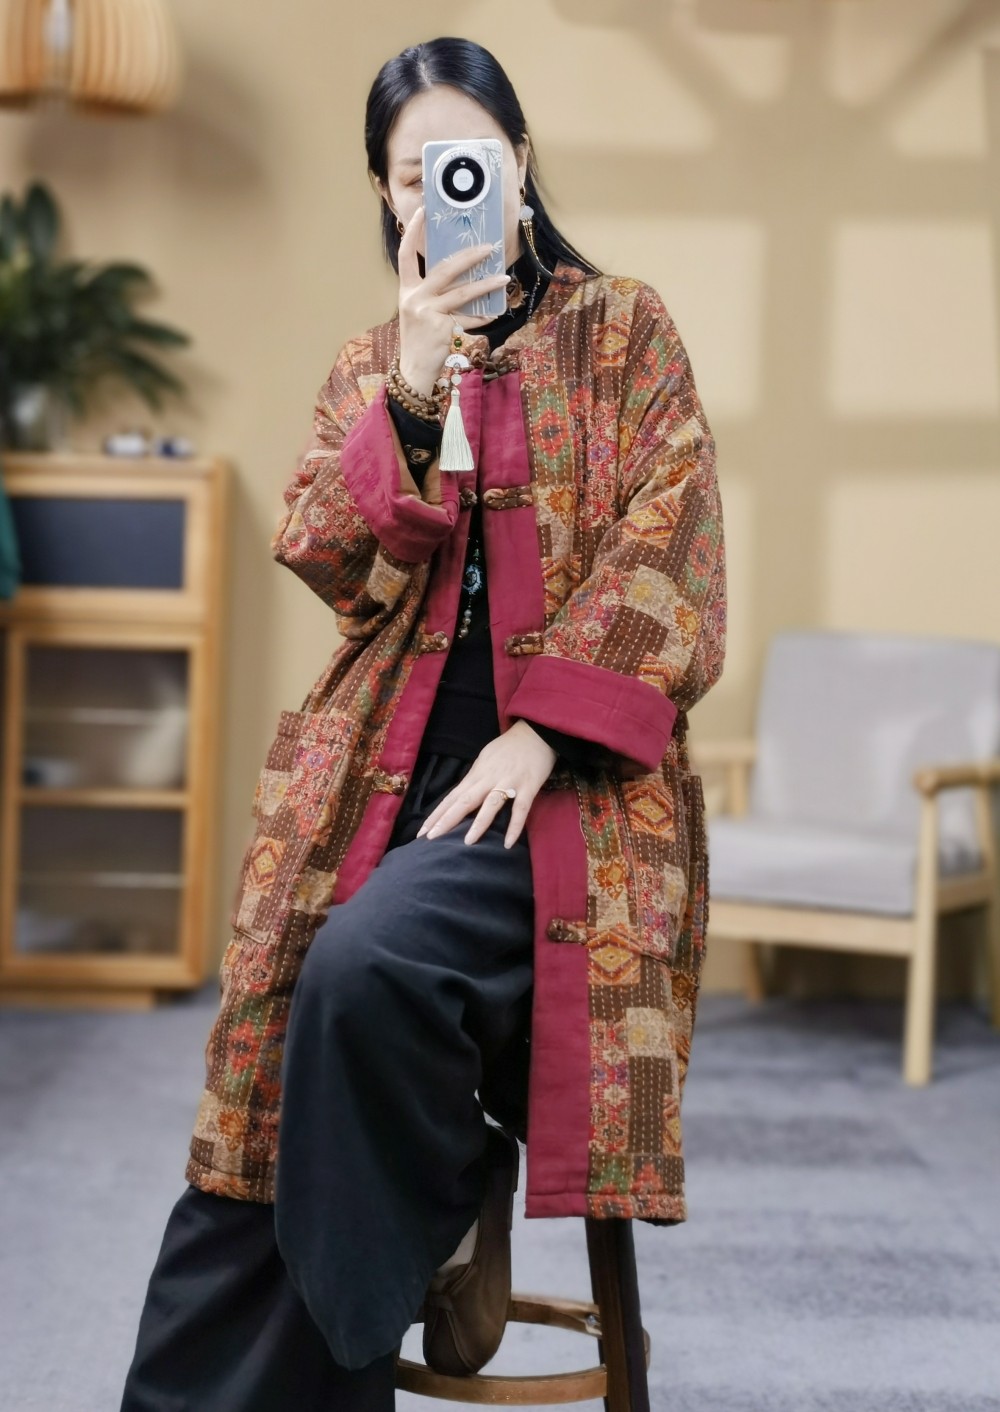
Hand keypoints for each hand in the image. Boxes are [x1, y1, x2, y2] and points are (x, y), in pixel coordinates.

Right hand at [397, 206, 509, 396]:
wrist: (414, 369)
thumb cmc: (420, 338)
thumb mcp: (419, 311)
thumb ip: (433, 293)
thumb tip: (463, 274)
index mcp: (407, 290)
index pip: (406, 255)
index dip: (414, 231)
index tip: (424, 211)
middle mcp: (415, 298)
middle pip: (444, 269)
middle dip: (469, 257)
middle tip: (489, 248)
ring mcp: (427, 313)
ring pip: (462, 293)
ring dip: (485, 285)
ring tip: (503, 279)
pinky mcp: (442, 328)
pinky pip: (468, 319)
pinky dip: (481, 317)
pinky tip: (494, 313)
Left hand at [415, 720, 557, 847]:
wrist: (536, 733)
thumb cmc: (508, 748)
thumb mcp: (485, 760)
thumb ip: (475, 779)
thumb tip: (460, 797)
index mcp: (476, 774)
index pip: (452, 797)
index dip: (437, 814)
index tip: (422, 831)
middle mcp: (489, 778)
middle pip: (464, 801)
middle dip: (447, 820)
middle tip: (431, 838)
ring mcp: (509, 782)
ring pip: (491, 804)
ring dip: (479, 823)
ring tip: (468, 842)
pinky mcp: (528, 786)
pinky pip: (520, 809)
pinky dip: (514, 826)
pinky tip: (507, 843)